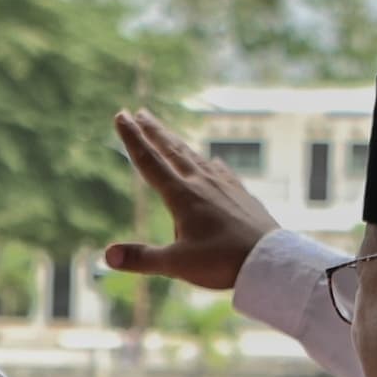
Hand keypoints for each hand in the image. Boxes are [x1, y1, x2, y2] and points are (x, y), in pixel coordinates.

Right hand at [100, 109, 276, 298]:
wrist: (269, 260)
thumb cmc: (222, 262)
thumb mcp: (176, 264)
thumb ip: (141, 258)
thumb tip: (107, 256)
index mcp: (181, 195)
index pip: (149, 161)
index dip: (132, 138)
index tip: (121, 116)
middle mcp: (201, 183)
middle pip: (171, 151)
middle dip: (153, 130)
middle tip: (138, 112)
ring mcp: (223, 186)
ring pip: (194, 156)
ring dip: (176, 142)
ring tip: (166, 132)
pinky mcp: (240, 194)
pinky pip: (221, 171)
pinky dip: (210, 162)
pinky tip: (212, 160)